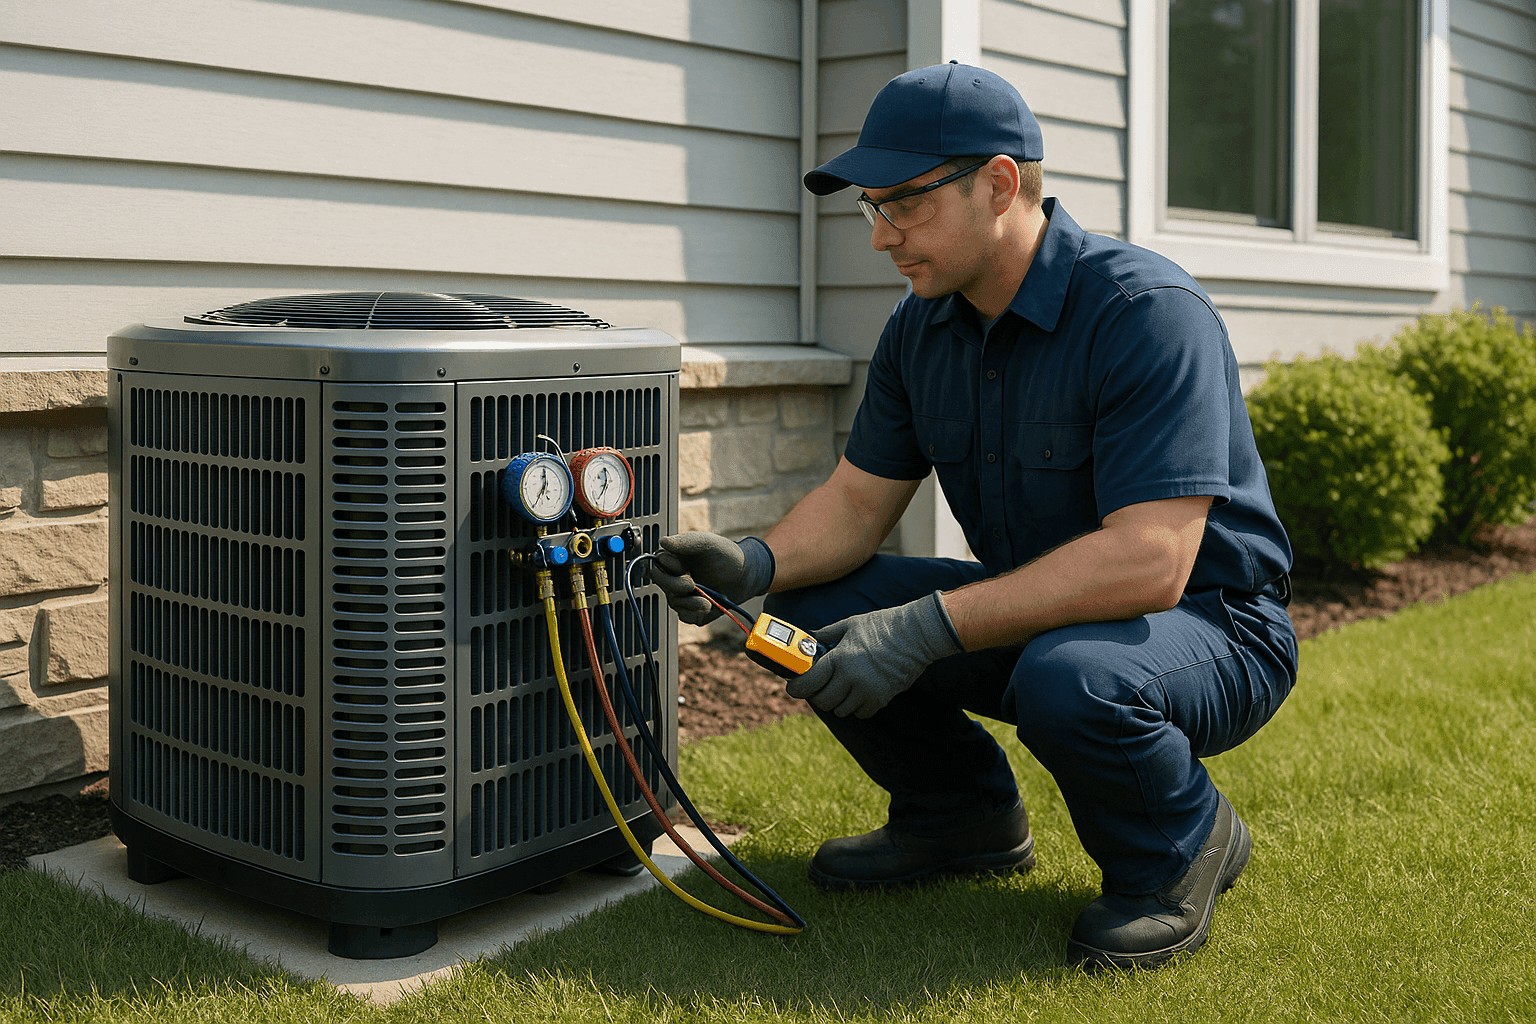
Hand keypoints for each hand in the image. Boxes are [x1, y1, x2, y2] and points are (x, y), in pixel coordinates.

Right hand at [652, 533, 774, 625]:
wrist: (745, 575)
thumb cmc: (726, 556)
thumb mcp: (708, 543)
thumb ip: (686, 542)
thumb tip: (663, 541)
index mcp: (675, 558)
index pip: (657, 563)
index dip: (668, 566)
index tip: (682, 566)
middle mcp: (675, 576)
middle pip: (660, 583)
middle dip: (674, 585)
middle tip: (691, 584)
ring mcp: (682, 594)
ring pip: (673, 601)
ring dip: (689, 602)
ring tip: (705, 599)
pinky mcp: (692, 609)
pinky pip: (684, 615)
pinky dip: (694, 612)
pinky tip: (706, 605)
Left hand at [787, 592, 962, 717]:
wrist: (916, 634)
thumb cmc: (883, 625)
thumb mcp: (850, 624)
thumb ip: (828, 634)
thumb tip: (811, 638)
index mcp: (840, 658)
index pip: (809, 682)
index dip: (797, 688)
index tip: (793, 688)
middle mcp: (852, 678)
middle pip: (823, 701)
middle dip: (817, 696)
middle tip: (818, 688)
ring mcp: (868, 691)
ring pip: (841, 710)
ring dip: (837, 702)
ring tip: (840, 689)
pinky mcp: (882, 698)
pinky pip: (861, 713)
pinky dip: (856, 707)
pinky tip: (858, 694)